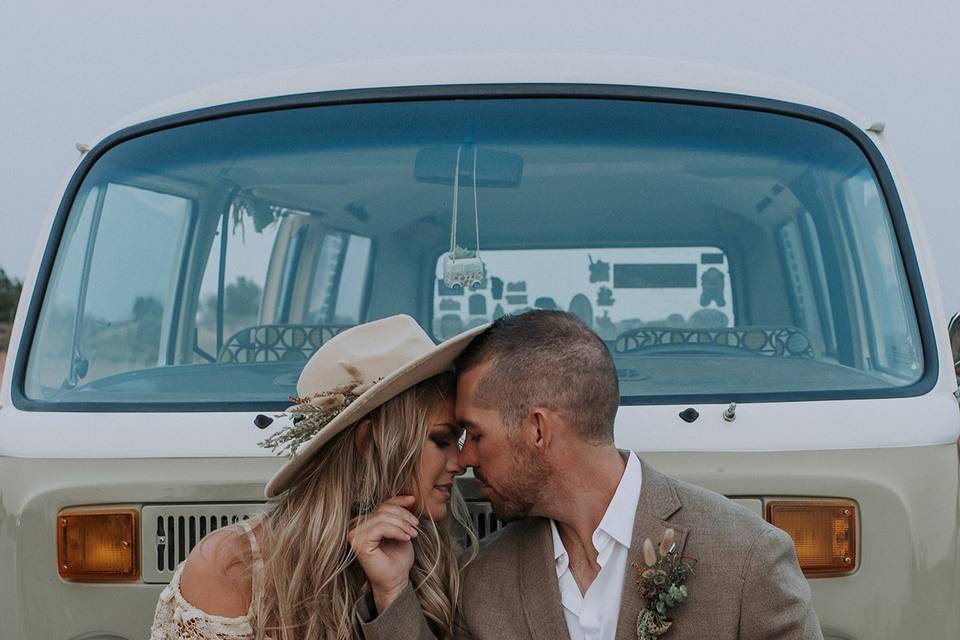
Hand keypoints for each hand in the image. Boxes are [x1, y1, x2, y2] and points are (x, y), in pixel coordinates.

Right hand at [347, 495, 419, 612]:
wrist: (396, 582)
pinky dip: (397, 531)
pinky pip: (380, 528)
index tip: (413, 501)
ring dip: (402, 524)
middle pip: (382, 510)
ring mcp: (355, 535)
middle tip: (415, 527)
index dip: (398, 501)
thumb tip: (410, 498)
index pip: (381, 505)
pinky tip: (406, 538)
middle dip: (403, 516)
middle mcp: (355, 527)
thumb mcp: (401, 531)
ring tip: (413, 534)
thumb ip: (400, 515)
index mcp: (364, 523)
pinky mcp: (359, 543)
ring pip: (382, 517)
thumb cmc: (397, 559)